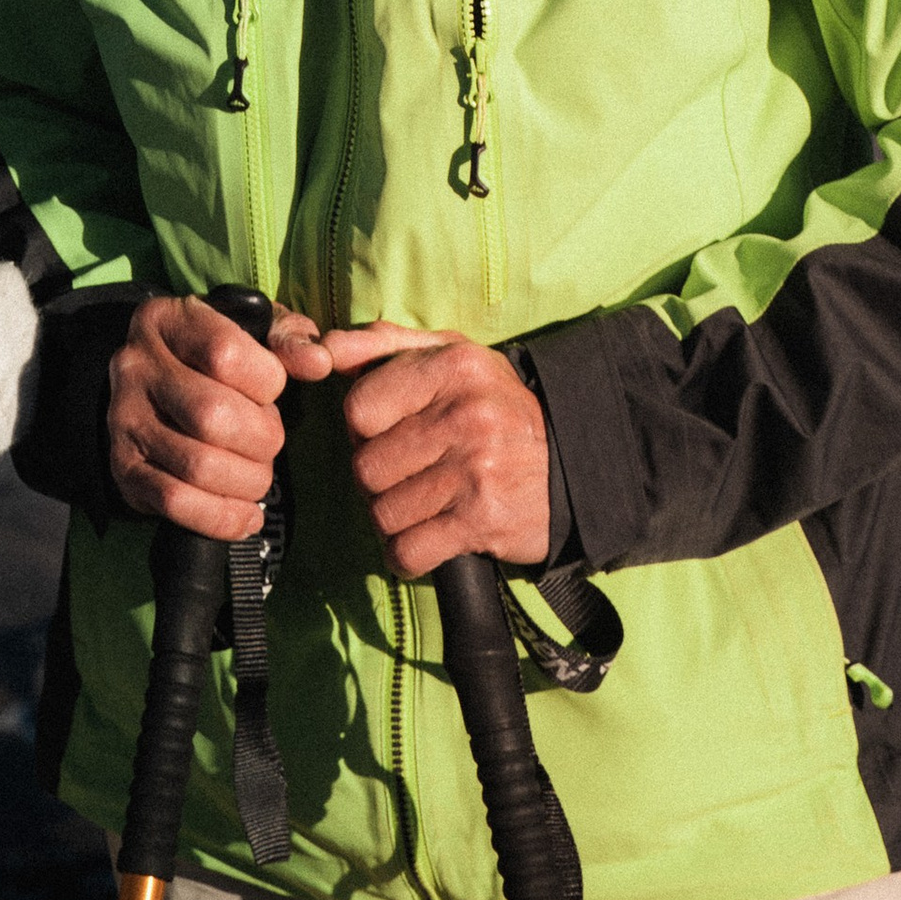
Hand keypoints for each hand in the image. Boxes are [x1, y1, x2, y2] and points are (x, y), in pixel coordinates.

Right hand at [107, 295, 327, 539]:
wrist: (155, 391)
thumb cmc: (214, 359)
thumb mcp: (250, 333)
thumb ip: (288, 340)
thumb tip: (319, 360)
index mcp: (167, 320)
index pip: (226, 354)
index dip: (266, 382)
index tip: (270, 391)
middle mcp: (136, 366)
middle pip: (212, 416)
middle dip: (261, 439)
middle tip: (268, 441)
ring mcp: (123, 419)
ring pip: (198, 465)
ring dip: (247, 482)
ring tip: (257, 474)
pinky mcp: (123, 468)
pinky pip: (176, 503)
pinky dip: (222, 518)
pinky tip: (245, 514)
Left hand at [319, 323, 548, 575]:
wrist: (575, 463)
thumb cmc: (494, 406)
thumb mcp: (449, 357)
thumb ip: (382, 345)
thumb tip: (325, 349)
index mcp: (451, 366)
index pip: (358, 409)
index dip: (364, 428)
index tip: (390, 432)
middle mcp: (464, 415)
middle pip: (366, 468)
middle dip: (379, 479)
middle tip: (410, 473)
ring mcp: (475, 471)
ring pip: (383, 514)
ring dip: (395, 518)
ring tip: (424, 503)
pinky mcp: (483, 522)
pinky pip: (408, 552)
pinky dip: (409, 555)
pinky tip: (429, 538)